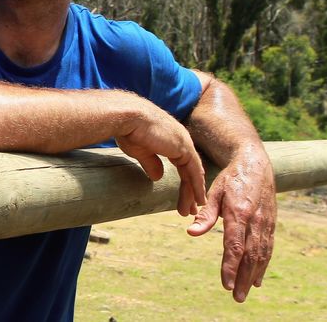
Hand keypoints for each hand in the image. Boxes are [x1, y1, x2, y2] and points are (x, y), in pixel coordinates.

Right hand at [115, 101, 207, 216]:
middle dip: (191, 189)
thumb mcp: (140, 151)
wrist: (128, 117)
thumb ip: (151, 163)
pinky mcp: (184, 148)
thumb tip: (157, 177)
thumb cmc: (129, 130)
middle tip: (192, 206)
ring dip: (194, 192)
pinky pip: (195, 172)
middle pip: (190, 169)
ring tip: (193, 210)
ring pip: (193, 173)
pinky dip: (197, 186)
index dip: (184, 180)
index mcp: (170, 139)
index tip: (184, 194)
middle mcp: (181, 140)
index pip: (182, 163)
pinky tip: (198, 199)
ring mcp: (184, 143)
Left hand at [187, 148, 275, 301]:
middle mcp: (255, 220)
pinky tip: (258, 278)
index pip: (234, 246)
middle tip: (236, 297)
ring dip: (254, 275)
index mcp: (239, 212)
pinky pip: (268, 248)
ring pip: (261, 254)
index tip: (225, 284)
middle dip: (243, 278)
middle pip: (250, 255)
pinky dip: (263, 265)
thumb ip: (205, 214)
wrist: (255, 164)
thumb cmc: (231, 178)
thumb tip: (192, 232)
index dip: (230, 267)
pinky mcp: (271, 224)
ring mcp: (266, 223)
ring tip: (245, 292)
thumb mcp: (214, 191)